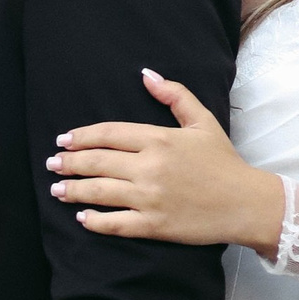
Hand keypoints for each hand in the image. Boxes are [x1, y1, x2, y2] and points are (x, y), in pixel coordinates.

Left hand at [48, 71, 283, 256]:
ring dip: (73, 191)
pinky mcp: (154, 225)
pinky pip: (115, 223)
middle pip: (97, 161)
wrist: (245, 203)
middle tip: (52, 164)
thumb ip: (174, 95)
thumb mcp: (203, 121)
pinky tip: (82, 218)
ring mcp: (150, 198)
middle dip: (69, 162)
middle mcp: (149, 167)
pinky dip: (95, 221)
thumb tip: (146, 74)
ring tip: (57, 190)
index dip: (81, 136)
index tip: (63, 139)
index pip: (108, 133)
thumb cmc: (224, 162)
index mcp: (159, 139)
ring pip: (100, 192)